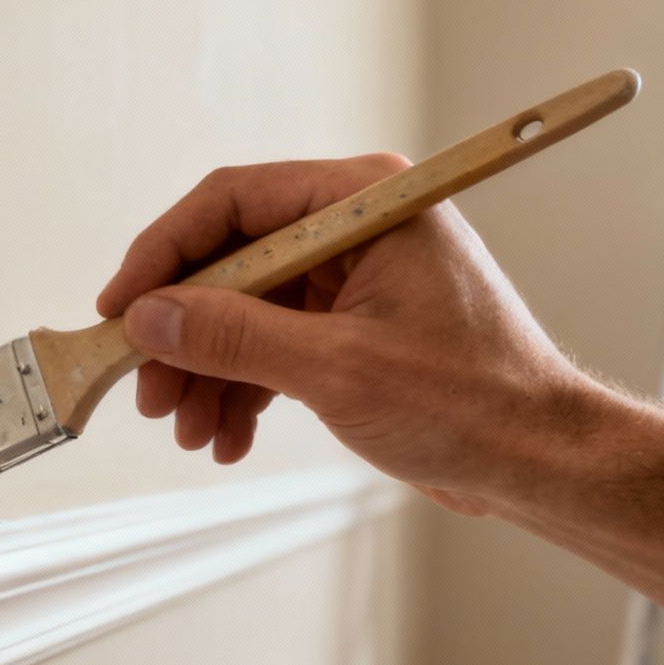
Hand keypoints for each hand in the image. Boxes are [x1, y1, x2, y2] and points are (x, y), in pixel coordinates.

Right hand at [94, 155, 603, 515]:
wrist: (541, 462)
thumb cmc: (475, 403)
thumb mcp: (336, 369)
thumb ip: (233, 338)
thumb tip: (150, 319)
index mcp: (366, 202)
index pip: (233, 203)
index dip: (164, 255)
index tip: (122, 308)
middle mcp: (358, 226)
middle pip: (231, 261)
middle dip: (184, 332)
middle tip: (149, 389)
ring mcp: (356, 277)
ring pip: (245, 310)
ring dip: (209, 372)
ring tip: (189, 429)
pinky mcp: (355, 325)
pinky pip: (274, 343)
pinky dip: (245, 389)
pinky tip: (227, 436)